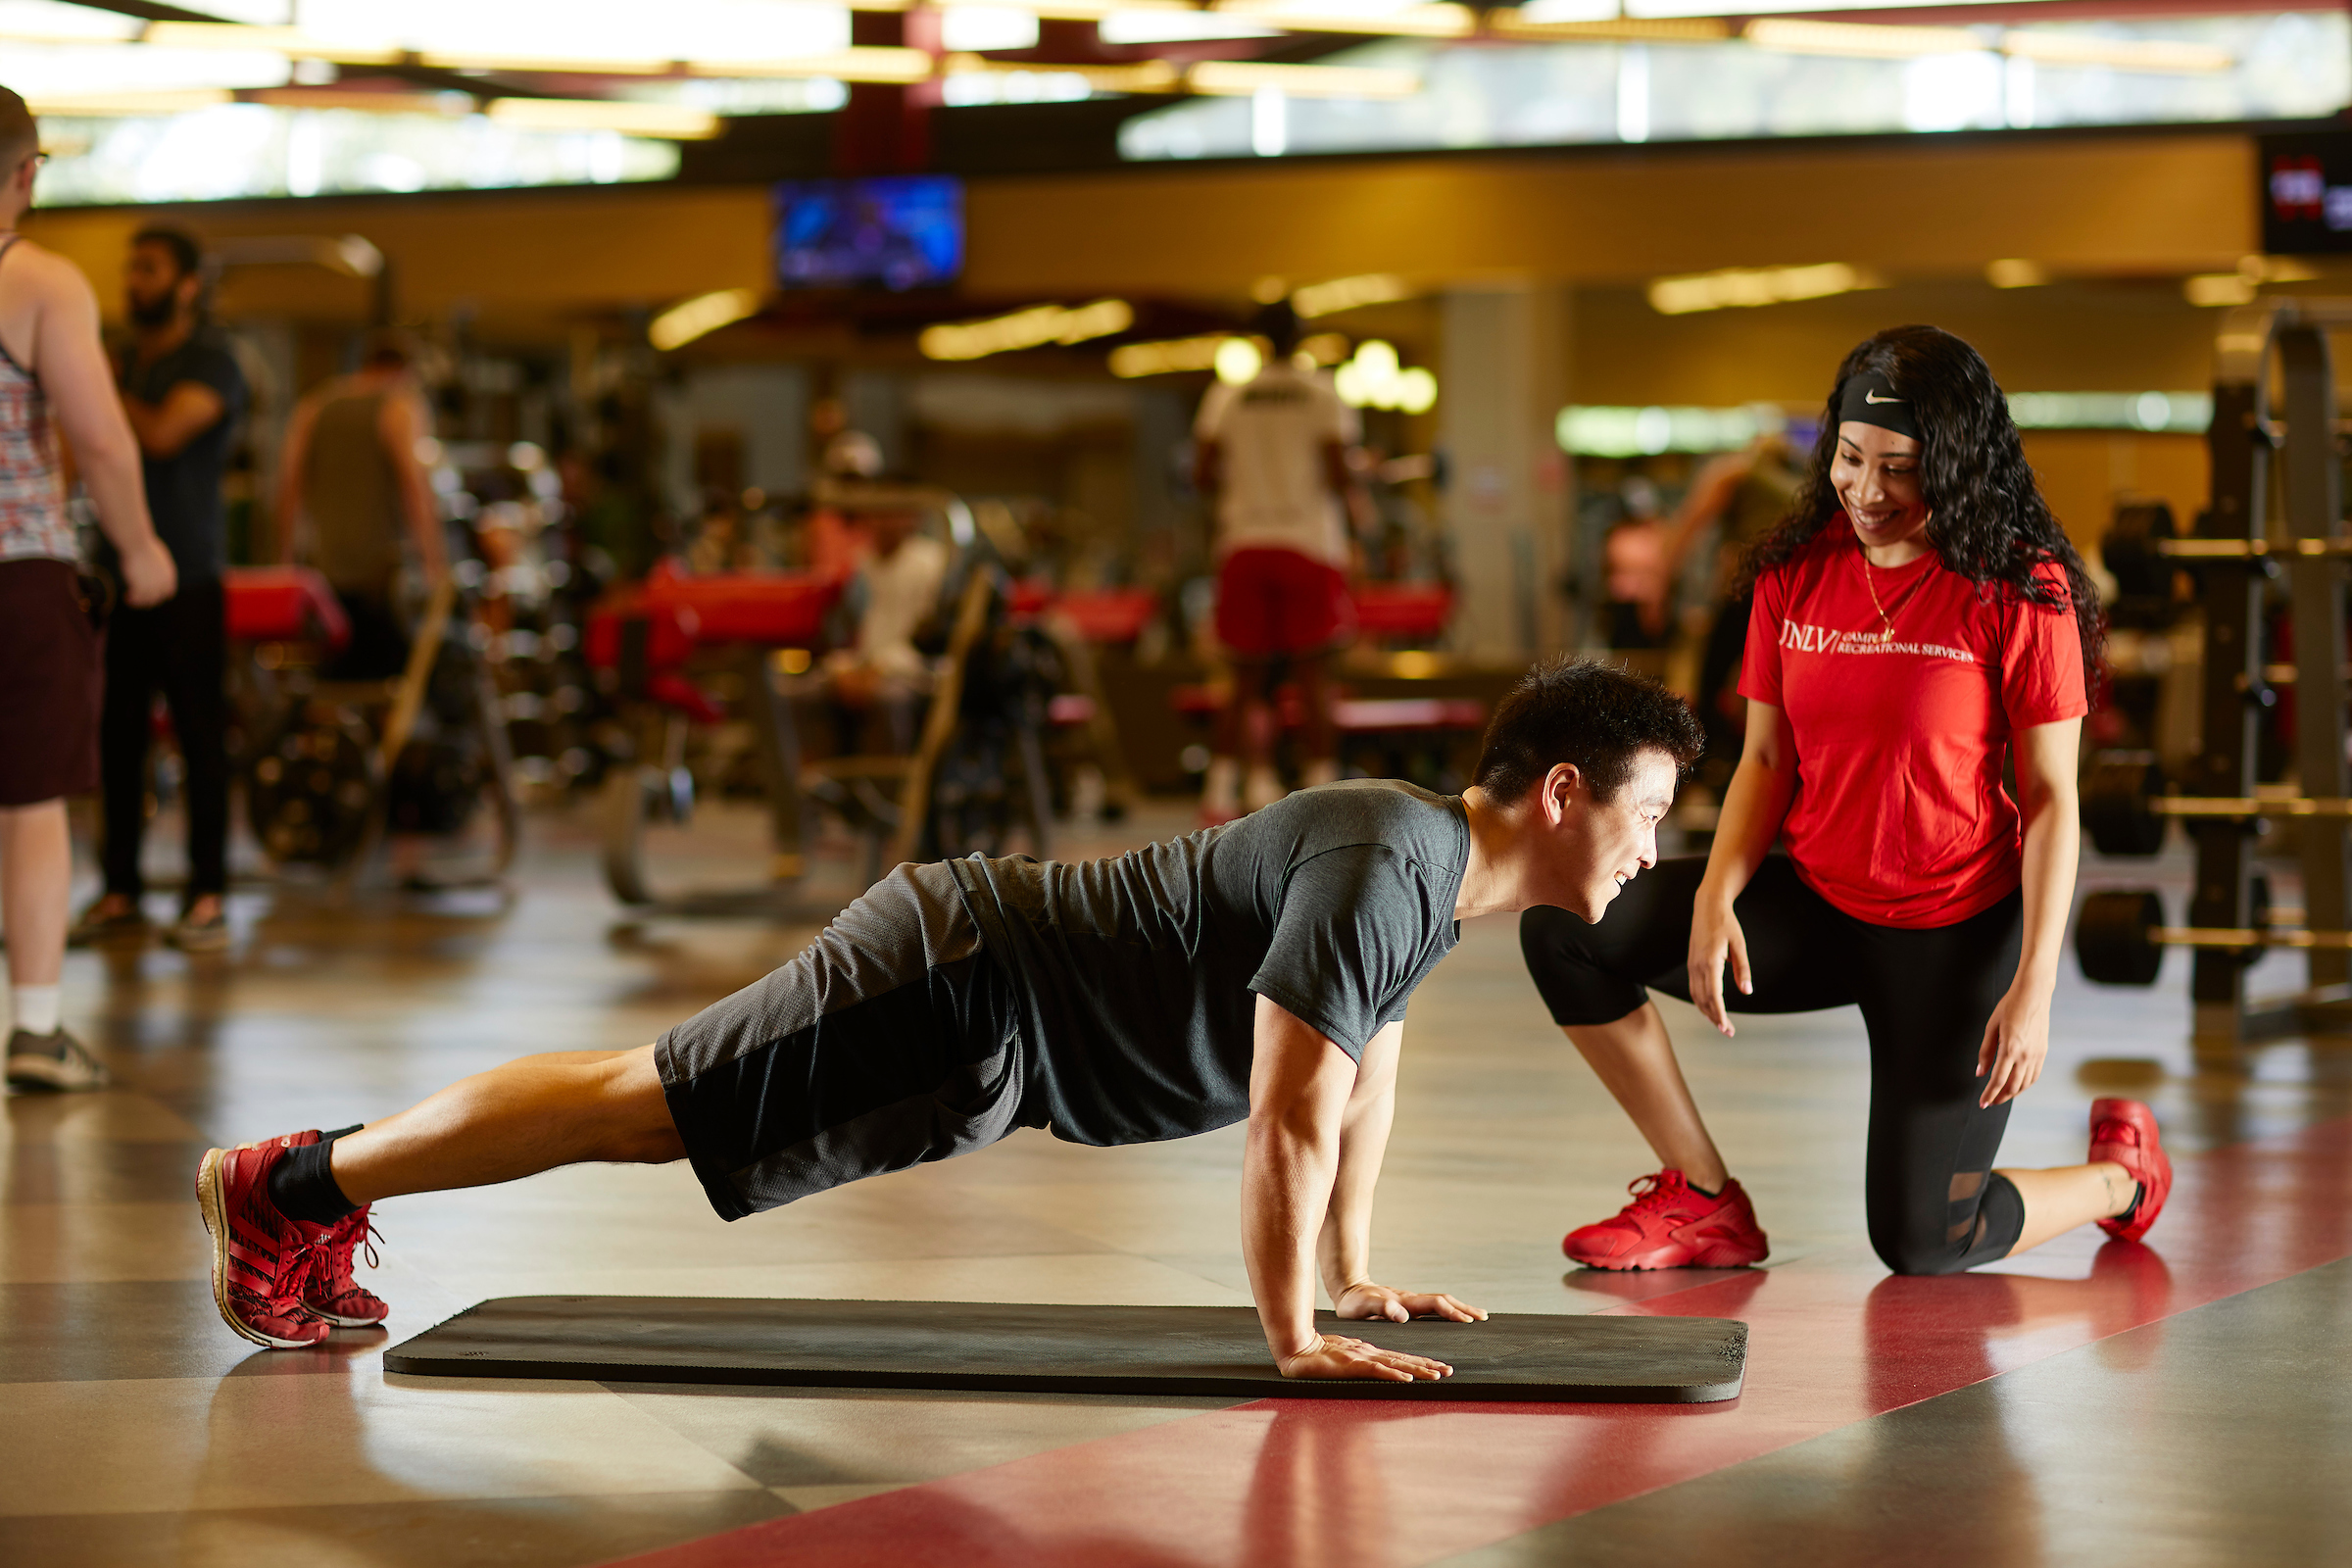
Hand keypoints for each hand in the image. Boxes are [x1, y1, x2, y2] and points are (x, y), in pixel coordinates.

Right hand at [118, 538, 176, 607]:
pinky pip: (136, 598)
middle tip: (138, 600)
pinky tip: (126, 597)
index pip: (168, 592)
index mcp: (169, 576)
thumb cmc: (146, 545)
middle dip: (147, 600)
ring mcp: (152, 586)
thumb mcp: (159, 556)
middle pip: (156, 598)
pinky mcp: (139, 587)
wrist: (138, 545)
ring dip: (138, 602)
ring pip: (146, 601)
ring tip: (129, 599)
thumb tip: (154, 568)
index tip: (151, 596)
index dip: (160, 595)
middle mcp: (163, 583)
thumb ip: (159, 566)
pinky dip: (131, 600)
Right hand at [1277, 1333, 1453, 1381]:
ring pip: (1396, 1363)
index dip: (1421, 1363)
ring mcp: (1362, 1358)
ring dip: (1418, 1370)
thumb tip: (1378, 1370)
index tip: (1439, 1368)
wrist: (1297, 1350)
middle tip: (1449, 1370)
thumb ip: (1361, 1365)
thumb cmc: (1318, 1356)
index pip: (1400, 1358)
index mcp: (1369, 1354)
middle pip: (1404, 1360)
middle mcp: (1370, 1354)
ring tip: (1438, 1375)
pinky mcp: (1352, 1364)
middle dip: (1428, 1365)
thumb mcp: (1345, 1361)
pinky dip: (1393, 1373)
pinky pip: (1376, 1370)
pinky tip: (1406, 1378)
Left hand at [1333, 1281, 1486, 1324]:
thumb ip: (1382, 1309)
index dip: (1451, 1313)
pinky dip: (1448, 1311)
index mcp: (1405, 1302)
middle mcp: (1411, 1300)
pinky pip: (1433, 1308)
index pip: (1434, 1305)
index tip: (1468, 1321)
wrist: (1349, 1288)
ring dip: (1460, 1308)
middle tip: (1484, 1318)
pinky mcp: (1408, 1306)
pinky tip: (1453, 1318)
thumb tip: (1403, 1315)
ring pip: (1441, 1303)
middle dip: (1464, 1309)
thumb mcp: (1363, 1307)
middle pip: (1444, 1301)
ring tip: (1477, 1316)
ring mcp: (1411, 1302)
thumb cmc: (1354, 1302)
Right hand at [1687, 894, 1749, 1036]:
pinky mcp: (1691, 964)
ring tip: (1719, 1023)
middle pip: (1704, 1000)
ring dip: (1706, 1012)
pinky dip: (1700, 1001)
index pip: (1714, 996)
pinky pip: (1693, 988)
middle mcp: (1698, 966)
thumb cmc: (1726, 924)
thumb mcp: (1739, 945)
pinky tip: (1709, 1007)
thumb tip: (1747, 991)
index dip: (1721, 1015)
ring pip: (1696, 996)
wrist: (1707, 907)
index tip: (1728, 1028)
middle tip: (1728, 1031)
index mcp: (1711, 962)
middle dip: (1715, 1018)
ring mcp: (1692, 965)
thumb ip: (1743, 970)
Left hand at [1975, 982, 2050, 1106]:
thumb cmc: (2010, 1007)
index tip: (1982, 1103)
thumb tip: (1980, 1072)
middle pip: (2013, 1086)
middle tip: (1990, 1102)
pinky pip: (2035, 1075)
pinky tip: (2017, 1085)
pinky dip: (2025, 1084)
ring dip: (2013, 1093)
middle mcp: (2025, 1055)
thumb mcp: (1991, 1026)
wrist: (2033, 994)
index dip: (1989, 1094)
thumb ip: (1985, 1052)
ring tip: (2001, 1096)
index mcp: (2010, 1049)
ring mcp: (2037, 1054)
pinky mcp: (2043, 1051)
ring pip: (2025, 1083)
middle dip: (2000, 1097)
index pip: (1998, 1080)